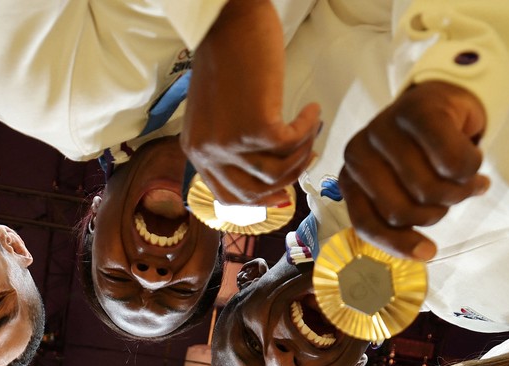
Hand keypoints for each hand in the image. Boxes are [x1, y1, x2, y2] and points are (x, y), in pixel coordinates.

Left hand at [182, 0, 321, 205]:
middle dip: (287, 180)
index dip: (259, 201)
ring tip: (311, 130)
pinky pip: (292, 144)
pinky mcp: (254, 128)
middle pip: (254, 192)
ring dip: (302, 154)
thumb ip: (231, 141)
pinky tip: (312, 111)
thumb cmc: (227, 55)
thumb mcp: (219, 111)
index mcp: (196, 150)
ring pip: (277, 172)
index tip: (282, 194)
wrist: (227, 21)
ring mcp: (230, 142)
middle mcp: (208, 151)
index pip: (227, 195)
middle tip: (307, 157)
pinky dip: (308, 129)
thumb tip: (268, 174)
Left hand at [339, 81, 490, 259]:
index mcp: (351, 176)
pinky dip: (470, 168)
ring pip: (429, 190)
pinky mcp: (419, 109)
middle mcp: (359, 151)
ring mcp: (385, 127)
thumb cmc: (422, 153)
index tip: (427, 253)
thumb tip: (423, 253)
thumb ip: (401, 218)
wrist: (444, 101)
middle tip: (451, 198)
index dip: (398, 243)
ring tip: (464, 180)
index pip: (367, 222)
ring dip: (458, 192)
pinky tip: (474, 162)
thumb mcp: (402, 188)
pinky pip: (452, 162)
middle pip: (402, 212)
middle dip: (435, 213)